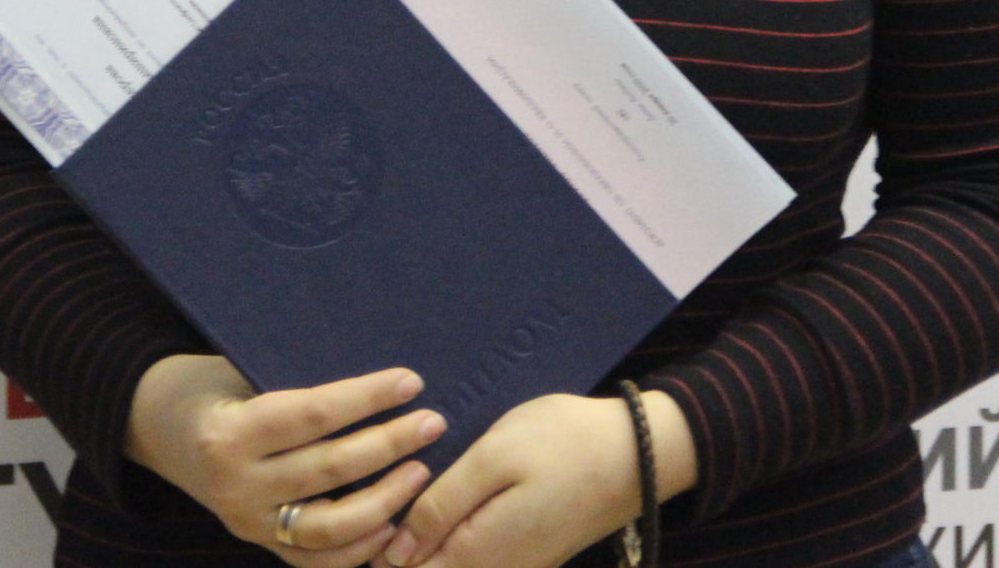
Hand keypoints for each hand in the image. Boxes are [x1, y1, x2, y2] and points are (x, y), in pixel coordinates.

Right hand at [126, 354, 447, 566]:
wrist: (158, 429)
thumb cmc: (209, 386)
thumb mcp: (239, 371)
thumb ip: (295, 386)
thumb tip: (377, 380)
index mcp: (230, 433)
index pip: (312, 415)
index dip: (366, 399)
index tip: (411, 382)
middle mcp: (237, 485)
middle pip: (329, 470)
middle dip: (389, 445)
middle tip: (433, 423)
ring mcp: (248, 523)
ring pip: (329, 527)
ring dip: (384, 501)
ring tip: (420, 472)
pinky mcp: (258, 545)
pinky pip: (317, 560)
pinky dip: (358, 547)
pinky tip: (392, 523)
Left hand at [382, 390, 697, 567]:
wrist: (640, 452)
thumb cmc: (563, 443)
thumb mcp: (494, 459)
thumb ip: (441, 507)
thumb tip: (395, 553)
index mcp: (479, 555)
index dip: (374, 552)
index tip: (357, 512)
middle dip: (397, 551)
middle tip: (374, 503)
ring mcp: (517, 567)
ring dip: (423, 546)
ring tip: (402, 502)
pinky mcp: (529, 554)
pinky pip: (476, 560)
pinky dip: (449, 542)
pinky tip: (440, 505)